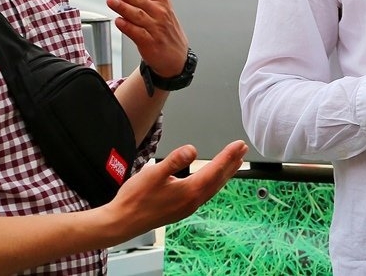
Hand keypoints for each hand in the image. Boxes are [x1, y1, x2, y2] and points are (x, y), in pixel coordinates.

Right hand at [102, 140, 246, 238]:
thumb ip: (175, 160)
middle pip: (218, 180)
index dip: (227, 156)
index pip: (214, 170)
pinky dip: (214, 183)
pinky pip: (205, 194)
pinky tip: (211, 180)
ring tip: (234, 163)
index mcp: (189, 191)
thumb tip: (192, 150)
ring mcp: (187, 207)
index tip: (238, 145)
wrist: (123, 222)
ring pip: (213, 188)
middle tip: (242, 150)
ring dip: (224, 174)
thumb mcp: (154, 173)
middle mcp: (192, 201)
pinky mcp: (181, 210)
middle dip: (231, 164)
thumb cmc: (135, 198)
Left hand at [105, 0, 187, 76]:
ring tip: (111, 0)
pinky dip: (128, 27)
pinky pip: (138, 34)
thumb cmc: (164, 18)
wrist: (174, 52)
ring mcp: (155, 27)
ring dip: (123, 7)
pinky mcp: (150, 42)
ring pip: (137, 15)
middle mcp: (158, 11)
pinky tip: (119, 22)